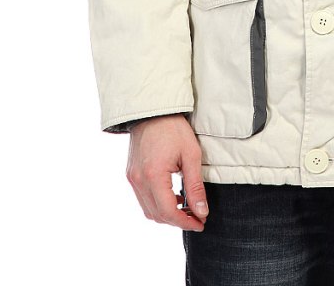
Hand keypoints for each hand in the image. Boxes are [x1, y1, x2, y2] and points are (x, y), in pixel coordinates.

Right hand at [126, 114, 208, 230]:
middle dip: (178, 221)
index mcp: (153, 175)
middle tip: (197, 217)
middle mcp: (139, 180)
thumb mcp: (191, 155)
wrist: (153, 109)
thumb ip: (195, 186)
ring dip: (167, 214)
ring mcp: (132, 178)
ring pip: (148, 210)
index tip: (200, 224)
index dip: (185, 222)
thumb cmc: (174, 128)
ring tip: (187, 208)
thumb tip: (201, 212)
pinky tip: (173, 196)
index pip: (168, 212)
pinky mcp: (131, 174)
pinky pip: (143, 199)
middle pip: (157, 215)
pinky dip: (158, 204)